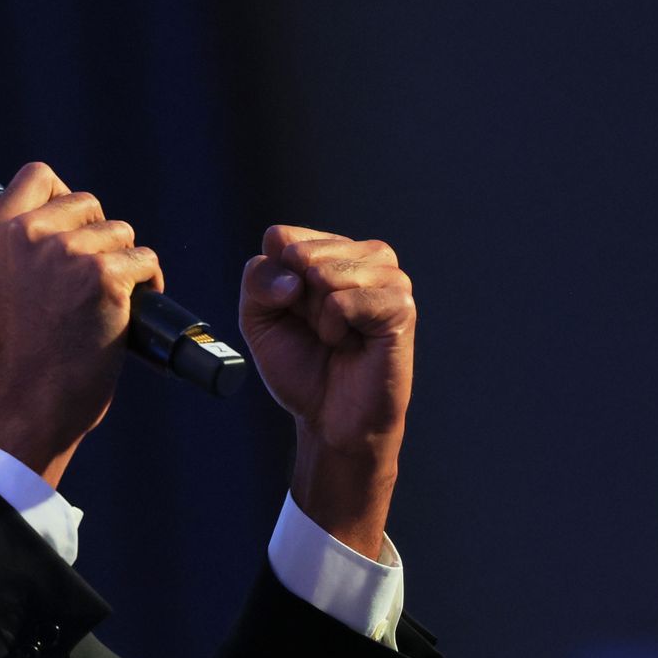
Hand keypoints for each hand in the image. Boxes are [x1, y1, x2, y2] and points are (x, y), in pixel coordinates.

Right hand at [0, 162, 161, 486]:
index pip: (39, 174)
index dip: (63, 197)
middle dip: (99, 236)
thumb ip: (31, 242)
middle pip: (89, 203)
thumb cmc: (27, 348)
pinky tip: (129, 309)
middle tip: (88, 281)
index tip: (69, 230)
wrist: (33, 400)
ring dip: (124, 262)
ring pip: (122, 232)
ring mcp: (68, 253)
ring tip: (105, 300)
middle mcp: (30, 235)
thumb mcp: (9, 279)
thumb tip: (76, 214)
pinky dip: (148, 283)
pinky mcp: (104, 277)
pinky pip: (146, 260)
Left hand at [240, 226, 414, 555]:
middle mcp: (363, 255)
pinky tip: (352, 343)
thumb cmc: (302, 367)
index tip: (292, 313)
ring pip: (323, 273)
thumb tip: (296, 273)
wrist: (330, 420)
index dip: (273, 283)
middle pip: (299, 252)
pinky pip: (343, 301)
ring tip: (337, 336)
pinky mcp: (400, 303)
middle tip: (318, 329)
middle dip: (296, 301)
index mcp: (331, 251)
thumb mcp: (258, 319)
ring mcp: (387, 276)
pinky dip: (335, 329)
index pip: (281, 237)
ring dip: (318, 317)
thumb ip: (258, 279)